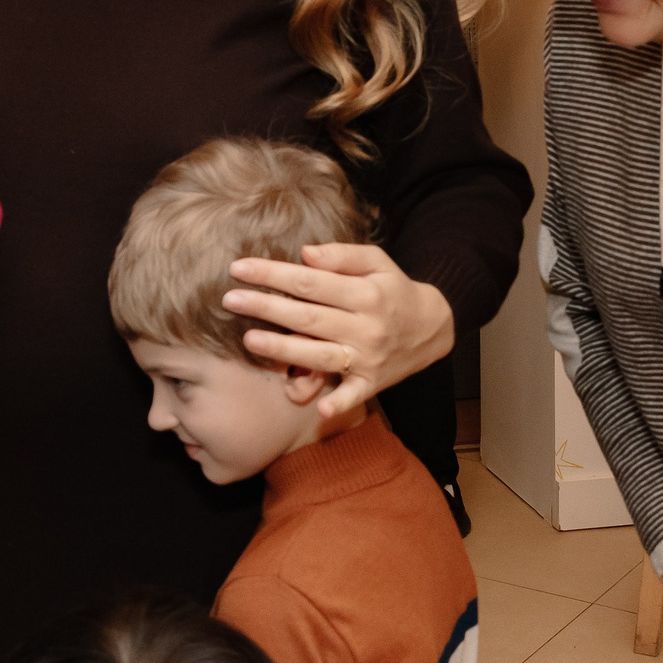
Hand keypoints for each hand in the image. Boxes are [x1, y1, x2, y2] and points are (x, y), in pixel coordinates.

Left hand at [223, 243, 453, 423]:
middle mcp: (366, 327)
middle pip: (308, 317)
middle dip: (267, 307)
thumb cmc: (393, 289)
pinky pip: (354, 395)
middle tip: (230, 299)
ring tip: (249, 339)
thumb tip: (305, 253)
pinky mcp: (371, 383)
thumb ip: (342, 255)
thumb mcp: (377, 262)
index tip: (239, 268)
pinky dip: (339, 404)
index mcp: (365, 294)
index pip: (310, 282)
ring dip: (285, 350)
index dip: (273, 274)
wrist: (432, 328)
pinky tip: (319, 409)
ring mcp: (368, 358)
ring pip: (321, 355)